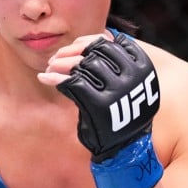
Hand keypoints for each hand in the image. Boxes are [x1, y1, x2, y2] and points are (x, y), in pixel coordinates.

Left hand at [40, 33, 163, 187]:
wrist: (125, 150)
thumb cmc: (122, 115)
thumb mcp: (127, 85)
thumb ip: (117, 63)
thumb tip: (99, 36)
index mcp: (142, 68)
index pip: (111, 43)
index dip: (88, 42)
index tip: (74, 48)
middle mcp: (133, 77)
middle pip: (95, 51)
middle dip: (72, 51)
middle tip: (56, 58)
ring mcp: (118, 91)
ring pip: (82, 65)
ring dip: (61, 63)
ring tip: (50, 68)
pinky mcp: (100, 106)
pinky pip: (73, 84)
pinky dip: (55, 79)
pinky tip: (44, 78)